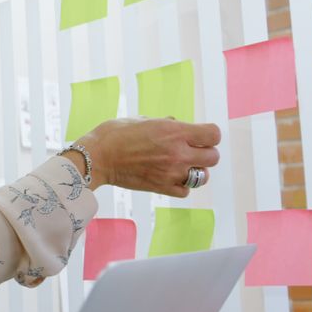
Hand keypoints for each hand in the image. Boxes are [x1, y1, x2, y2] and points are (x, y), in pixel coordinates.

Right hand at [73, 117, 220, 197]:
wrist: (97, 157)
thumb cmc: (115, 134)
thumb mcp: (143, 119)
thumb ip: (165, 123)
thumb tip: (177, 125)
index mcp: (175, 132)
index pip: (213, 135)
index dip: (209, 134)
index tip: (199, 135)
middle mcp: (178, 153)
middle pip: (213, 157)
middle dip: (205, 153)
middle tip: (191, 151)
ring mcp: (171, 172)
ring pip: (202, 177)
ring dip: (196, 171)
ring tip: (182, 166)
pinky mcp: (161, 187)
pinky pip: (185, 191)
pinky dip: (182, 185)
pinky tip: (171, 178)